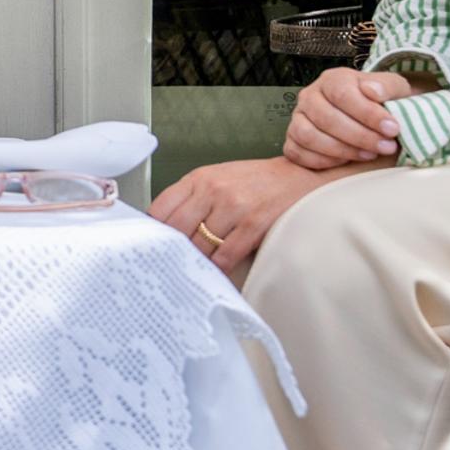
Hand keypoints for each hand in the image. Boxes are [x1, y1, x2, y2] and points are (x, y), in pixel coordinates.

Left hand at [146, 153, 373, 284]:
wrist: (302, 176)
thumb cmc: (258, 182)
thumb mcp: (219, 178)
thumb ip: (191, 198)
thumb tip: (163, 229)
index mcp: (200, 178)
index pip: (160, 208)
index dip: (151, 232)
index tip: (148, 247)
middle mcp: (213, 189)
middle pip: (175, 229)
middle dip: (170, 251)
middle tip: (166, 266)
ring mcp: (234, 206)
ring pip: (199, 245)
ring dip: (194, 262)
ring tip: (188, 272)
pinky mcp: (254, 224)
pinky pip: (225, 255)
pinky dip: (217, 268)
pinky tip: (214, 273)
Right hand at [284, 67, 418, 170]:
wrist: (369, 119)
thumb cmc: (380, 104)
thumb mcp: (393, 89)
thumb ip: (388, 86)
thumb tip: (373, 90)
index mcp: (332, 80)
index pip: (343, 94)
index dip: (368, 113)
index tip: (392, 128)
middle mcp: (310, 96)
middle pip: (325, 117)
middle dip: (360, 136)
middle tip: (385, 147)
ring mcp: (298, 119)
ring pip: (308, 136)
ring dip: (341, 150)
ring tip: (368, 155)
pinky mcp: (292, 140)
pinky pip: (296, 153)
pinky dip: (321, 160)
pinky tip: (345, 161)